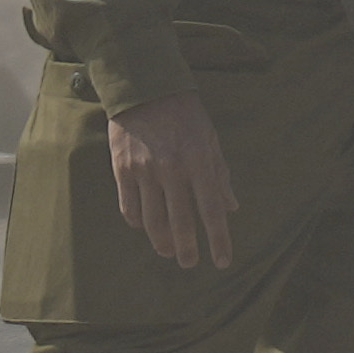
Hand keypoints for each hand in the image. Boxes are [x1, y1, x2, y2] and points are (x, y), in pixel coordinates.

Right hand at [105, 91, 236, 270]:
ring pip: (152, 221)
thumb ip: (220, 175)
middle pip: (180, 222)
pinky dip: (138, 222)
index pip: (212, 211)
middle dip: (186, 249)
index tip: (222, 262)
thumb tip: (231, 207)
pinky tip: (145, 228)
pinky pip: (129, 207)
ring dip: (161, 242)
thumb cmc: (185, 115)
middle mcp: (172, 169)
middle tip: (189, 263)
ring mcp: (144, 170)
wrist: (145, 89)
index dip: (219, 239)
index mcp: (199, 161)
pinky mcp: (122, 169)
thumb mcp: (211, 139)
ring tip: (168, 252)